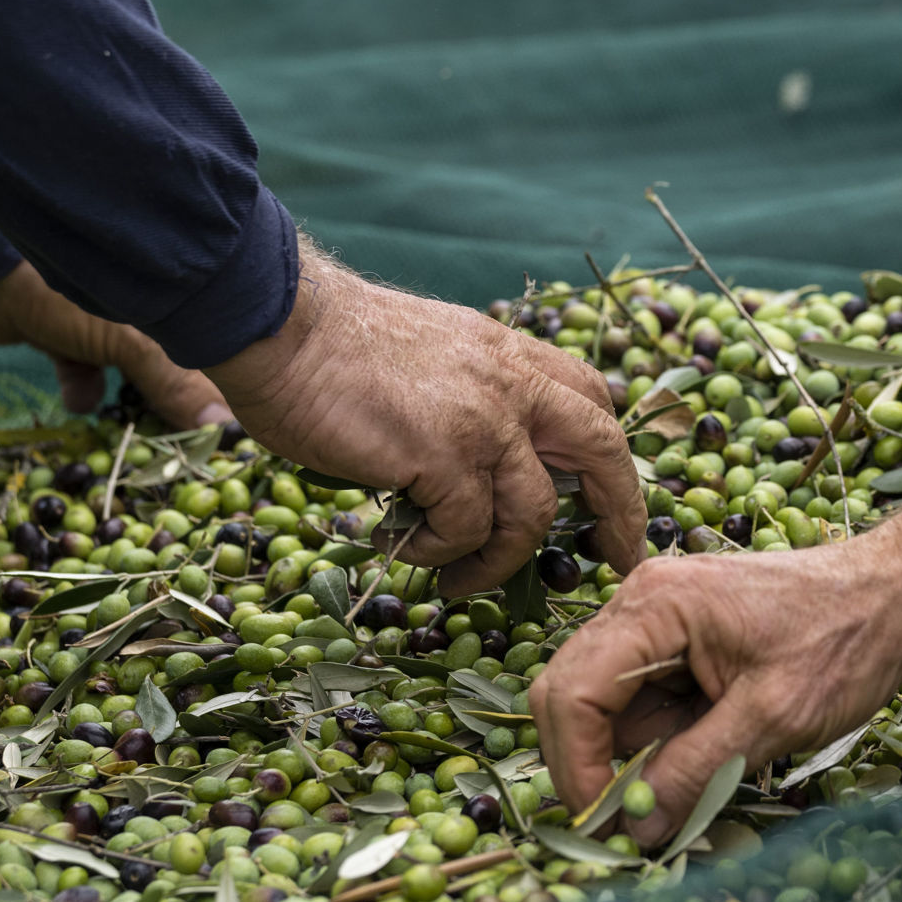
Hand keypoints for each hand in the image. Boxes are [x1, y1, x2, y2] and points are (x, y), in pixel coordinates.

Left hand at [0, 261, 229, 428]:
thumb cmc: (63, 296)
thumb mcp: (130, 341)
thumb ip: (174, 383)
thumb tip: (221, 429)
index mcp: (176, 296)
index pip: (217, 351)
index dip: (222, 394)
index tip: (224, 439)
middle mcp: (150, 307)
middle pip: (179, 368)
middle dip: (176, 407)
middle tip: (178, 447)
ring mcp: (106, 322)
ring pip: (133, 375)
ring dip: (130, 404)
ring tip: (133, 433)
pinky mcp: (68, 336)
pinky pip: (88, 371)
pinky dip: (84, 388)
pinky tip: (79, 397)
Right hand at [205, 241, 644, 598]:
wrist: (281, 321)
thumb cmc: (333, 342)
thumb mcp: (432, 353)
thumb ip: (471, 390)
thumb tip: (480, 453)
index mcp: (510, 354)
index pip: (590, 398)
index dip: (609, 451)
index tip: (611, 492)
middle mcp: (511, 383)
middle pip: (600, 449)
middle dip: (620, 510)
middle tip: (616, 557)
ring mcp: (482, 421)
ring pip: (533, 512)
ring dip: (501, 559)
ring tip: (461, 580)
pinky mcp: (442, 456)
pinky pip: (466, 530)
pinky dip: (440, 551)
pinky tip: (405, 545)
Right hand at [532, 469, 901, 843]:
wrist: (895, 592)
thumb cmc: (844, 640)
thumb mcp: (773, 717)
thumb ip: (696, 771)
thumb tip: (636, 830)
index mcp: (654, 607)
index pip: (572, 694)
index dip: (576, 768)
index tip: (606, 826)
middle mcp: (640, 603)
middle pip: (572, 695)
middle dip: (594, 764)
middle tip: (635, 823)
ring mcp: (657, 619)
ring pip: (608, 705)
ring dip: (638, 755)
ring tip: (703, 775)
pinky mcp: (678, 639)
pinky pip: (644, 699)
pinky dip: (664, 739)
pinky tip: (715, 748)